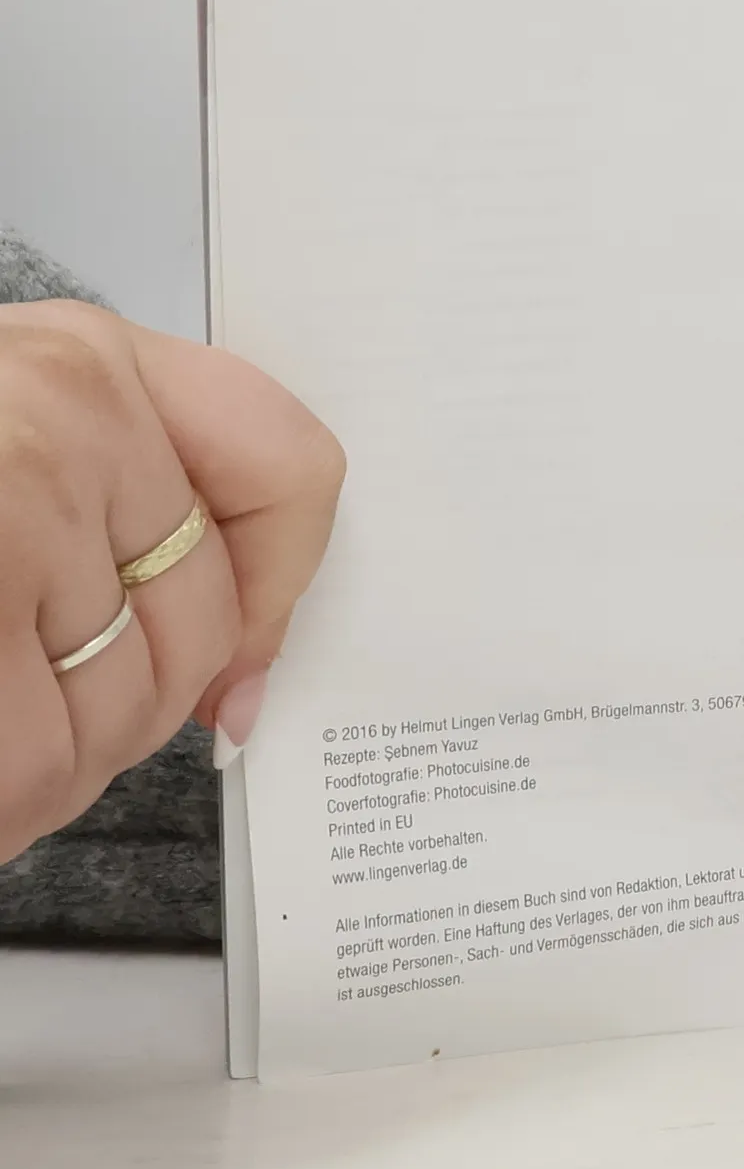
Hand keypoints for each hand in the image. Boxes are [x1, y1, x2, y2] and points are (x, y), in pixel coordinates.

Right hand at [0, 301, 344, 863]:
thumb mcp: (9, 443)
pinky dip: (6, 808)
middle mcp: (65, 413)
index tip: (238, 665)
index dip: (276, 591)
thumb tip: (239, 672)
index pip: (290, 469)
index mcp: (86, 361)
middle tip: (38, 724)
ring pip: (121, 711)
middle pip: (200, 625)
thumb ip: (121, 507)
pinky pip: (29, 762)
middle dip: (130, 713)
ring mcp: (11, 503)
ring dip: (52, 772)